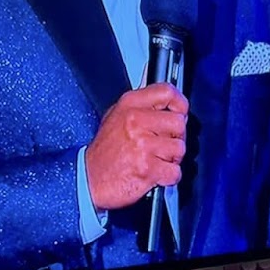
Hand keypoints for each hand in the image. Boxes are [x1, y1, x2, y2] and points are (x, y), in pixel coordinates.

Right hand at [85, 84, 187, 210]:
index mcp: (129, 105)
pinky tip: (156, 173)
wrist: (88, 178)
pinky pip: (175, 171)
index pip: (167, 92)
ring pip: (179, 148)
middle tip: (163, 144)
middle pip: (179, 123)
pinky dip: (169, 176)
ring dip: (172, 159)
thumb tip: (170, 106)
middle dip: (176, 137)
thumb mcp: (116, 116)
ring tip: (155, 160)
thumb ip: (142, 107)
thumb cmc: (104, 151)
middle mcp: (136, 122)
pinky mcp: (147, 168)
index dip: (180, 103)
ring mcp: (143, 145)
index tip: (181, 112)